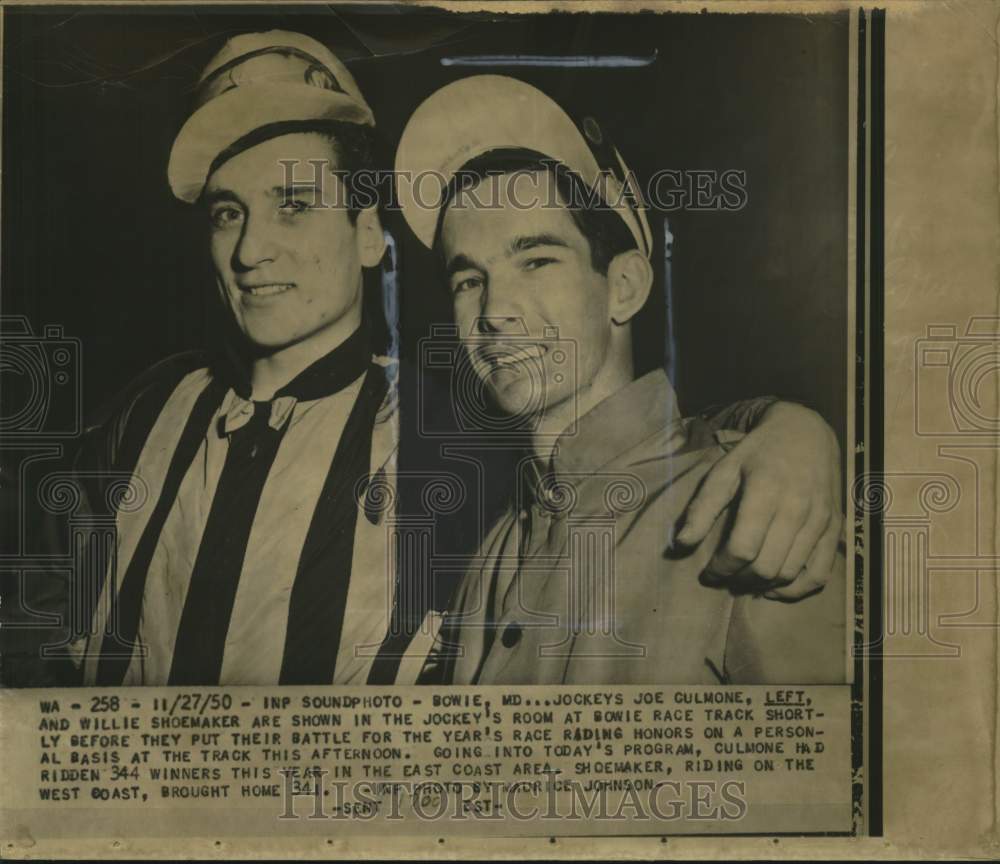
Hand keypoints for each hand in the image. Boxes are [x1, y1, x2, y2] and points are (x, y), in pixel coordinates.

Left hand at [673, 402, 843, 598]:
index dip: (721, 568)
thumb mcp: (724, 471)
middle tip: (725, 578)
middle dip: (739, 580)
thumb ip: (702, 508)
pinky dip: (797, 589)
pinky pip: (820, 574)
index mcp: (765, 491)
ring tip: (744, 581)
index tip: (708, 573)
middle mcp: (797, 508)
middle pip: (766, 567)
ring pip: (790, 573)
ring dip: (763, 586)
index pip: (742, 548)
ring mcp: (820, 520)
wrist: (806, 432)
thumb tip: (681, 544)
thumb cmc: (758, 453)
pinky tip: (775, 587)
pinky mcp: (834, 528)